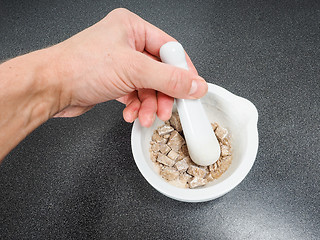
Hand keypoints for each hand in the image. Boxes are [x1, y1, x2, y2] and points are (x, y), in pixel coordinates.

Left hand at [52, 8, 207, 126]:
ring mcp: (119, 64)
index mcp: (132, 27)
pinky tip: (132, 114)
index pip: (169, 48)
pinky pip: (135, 95)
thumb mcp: (133, 70)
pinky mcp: (114, 81)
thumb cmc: (78, 67)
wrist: (50, 88)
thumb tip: (195, 84)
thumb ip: (169, 79)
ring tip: (146, 116)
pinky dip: (136, 106)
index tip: (192, 88)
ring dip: (149, 105)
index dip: (182, 70)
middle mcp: (126, 43)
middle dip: (163, 94)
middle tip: (167, 109)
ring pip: (148, 86)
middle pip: (160, 71)